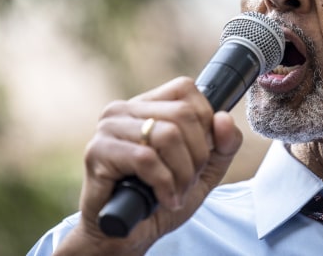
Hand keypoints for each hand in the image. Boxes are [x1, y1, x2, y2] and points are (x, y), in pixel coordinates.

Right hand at [55, 77, 242, 255]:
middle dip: (197, 154)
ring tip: (177, 191)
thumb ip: (224, 144)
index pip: (185, 89)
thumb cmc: (161, 197)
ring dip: (182, 172)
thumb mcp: (204, 170)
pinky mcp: (98, 151)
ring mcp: (109, 128)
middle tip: (188, 181)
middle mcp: (124, 109)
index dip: (205, 121)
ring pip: (167, 134)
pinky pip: (146, 158)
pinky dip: (164, 183)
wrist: (124, 235)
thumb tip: (224, 119)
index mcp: (147, 105)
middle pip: (183, 113)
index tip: (201, 153)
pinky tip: (164, 198)